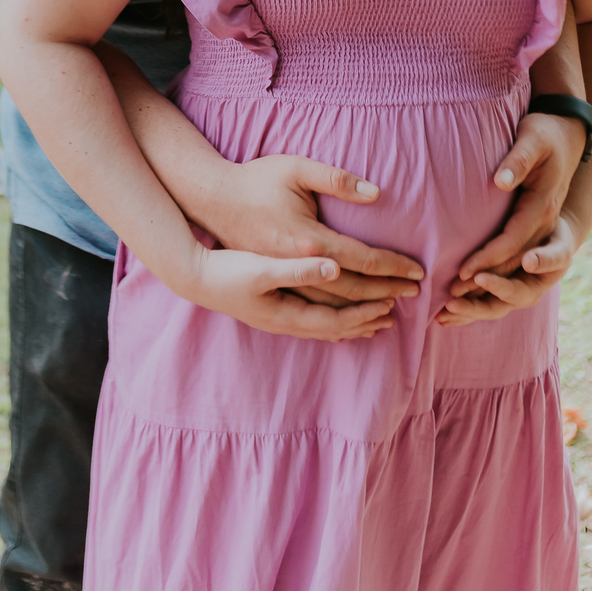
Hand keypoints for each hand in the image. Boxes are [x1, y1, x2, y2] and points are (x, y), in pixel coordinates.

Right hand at [183, 243, 398, 340]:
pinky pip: (315, 322)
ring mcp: (279, 319)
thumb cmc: (226, 264)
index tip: (395, 299)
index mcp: (286, 307)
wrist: (192, 274)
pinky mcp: (273, 311)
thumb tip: (335, 266)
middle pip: (337, 326)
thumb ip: (299, 268)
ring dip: (356, 322)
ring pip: (327, 327)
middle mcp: (286, 320)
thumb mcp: (261, 263)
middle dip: (369, 317)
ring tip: (381, 318)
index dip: (370, 306)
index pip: (339, 315)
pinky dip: (337, 321)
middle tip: (399, 309)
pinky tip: (343, 319)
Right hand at [200, 154, 423, 308]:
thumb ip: (335, 181)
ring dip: (363, 315)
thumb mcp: (294, 169)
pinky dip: (335, 324)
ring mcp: (279, 286)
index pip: (360, 263)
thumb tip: (375, 194)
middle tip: (414, 295)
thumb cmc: (254, 181)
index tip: (416, 273)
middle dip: (385, 294)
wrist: (209, 202)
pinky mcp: (269, 291)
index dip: (391, 268)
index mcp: (305, 243)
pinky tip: (349, 327)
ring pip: (330, 313)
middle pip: (350, 294)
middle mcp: (295, 271)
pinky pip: (309, 316)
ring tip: (389, 316)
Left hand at [456, 112, 584, 281]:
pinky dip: (495, 278)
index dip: (489, 257)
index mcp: (543, 205)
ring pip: (519, 270)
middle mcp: (546, 223)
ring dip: (490, 288)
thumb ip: (518, 159)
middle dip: (486, 282)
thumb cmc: (544, 134)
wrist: (567, 135)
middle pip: (517, 265)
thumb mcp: (532, 138)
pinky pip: (516, 260)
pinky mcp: (535, 229)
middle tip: (453, 295)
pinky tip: (471, 288)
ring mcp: (543, 229)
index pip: (514, 239)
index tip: (464, 271)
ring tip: (457, 301)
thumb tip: (500, 182)